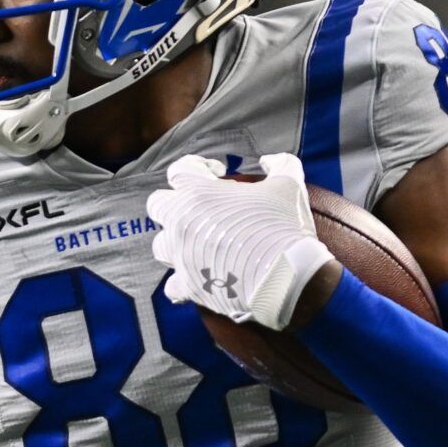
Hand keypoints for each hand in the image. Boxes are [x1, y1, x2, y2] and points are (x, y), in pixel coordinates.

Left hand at [146, 152, 333, 329]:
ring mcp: (181, 256)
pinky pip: (172, 286)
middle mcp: (181, 223)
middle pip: (157, 206)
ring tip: (201, 244)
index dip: (197, 167)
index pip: (179, 170)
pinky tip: (199, 279)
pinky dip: (183, 283)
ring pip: (161, 245)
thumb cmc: (285, 225)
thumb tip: (269, 160)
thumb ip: (279, 164)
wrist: (287, 275)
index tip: (217, 174)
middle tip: (199, 210)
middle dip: (174, 204)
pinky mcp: (188, 286)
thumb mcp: (289, 184)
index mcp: (198, 194)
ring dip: (177, 243)